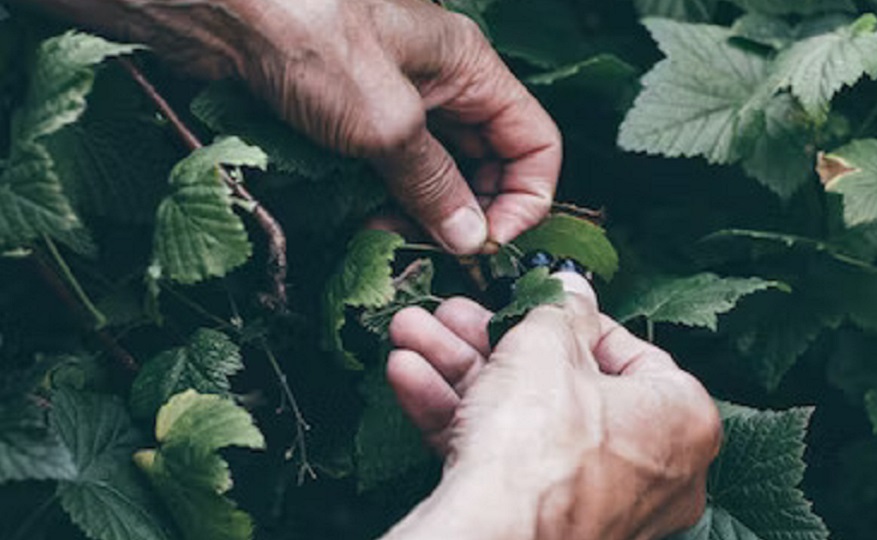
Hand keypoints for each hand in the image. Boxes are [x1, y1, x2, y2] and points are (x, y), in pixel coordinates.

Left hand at [28, 0, 561, 253]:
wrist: (215, 8)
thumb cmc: (305, 38)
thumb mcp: (384, 121)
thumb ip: (434, 183)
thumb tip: (470, 237)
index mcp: (469, 67)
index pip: (535, 142)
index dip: (526, 197)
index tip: (489, 242)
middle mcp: (441, 82)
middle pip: (489, 161)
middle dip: (470, 212)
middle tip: (434, 251)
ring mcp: (396, 98)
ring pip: (438, 171)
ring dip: (424, 213)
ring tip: (389, 238)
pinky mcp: (352, 115)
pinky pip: (391, 169)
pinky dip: (387, 201)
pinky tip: (363, 223)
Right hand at [383, 274, 720, 539]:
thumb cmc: (541, 446)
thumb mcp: (546, 345)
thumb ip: (559, 310)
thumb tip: (570, 291)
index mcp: (681, 420)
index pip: (631, 353)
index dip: (572, 320)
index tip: (535, 302)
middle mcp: (652, 469)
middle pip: (564, 385)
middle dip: (493, 342)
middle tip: (457, 314)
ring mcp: (598, 502)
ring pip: (524, 421)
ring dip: (461, 372)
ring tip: (414, 334)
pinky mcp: (547, 524)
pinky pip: (505, 461)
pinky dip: (459, 419)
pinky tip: (409, 376)